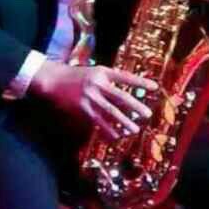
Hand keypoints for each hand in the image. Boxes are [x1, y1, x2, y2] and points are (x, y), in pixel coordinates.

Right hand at [29, 61, 157, 140]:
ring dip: (124, 122)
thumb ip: (108, 80)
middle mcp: (97, 84)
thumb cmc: (75, 76)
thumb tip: (125, 94)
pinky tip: (116, 137)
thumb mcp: (93, 72)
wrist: (53, 80)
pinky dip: (108, 131)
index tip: (155, 86)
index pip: (125, 77)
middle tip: (147, 114)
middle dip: (135, 106)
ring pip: (111, 112)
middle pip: (120, 97)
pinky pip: (98, 122)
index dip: (140, 82)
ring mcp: (90, 97)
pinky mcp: (82, 109)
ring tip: (135, 129)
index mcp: (102, 72)